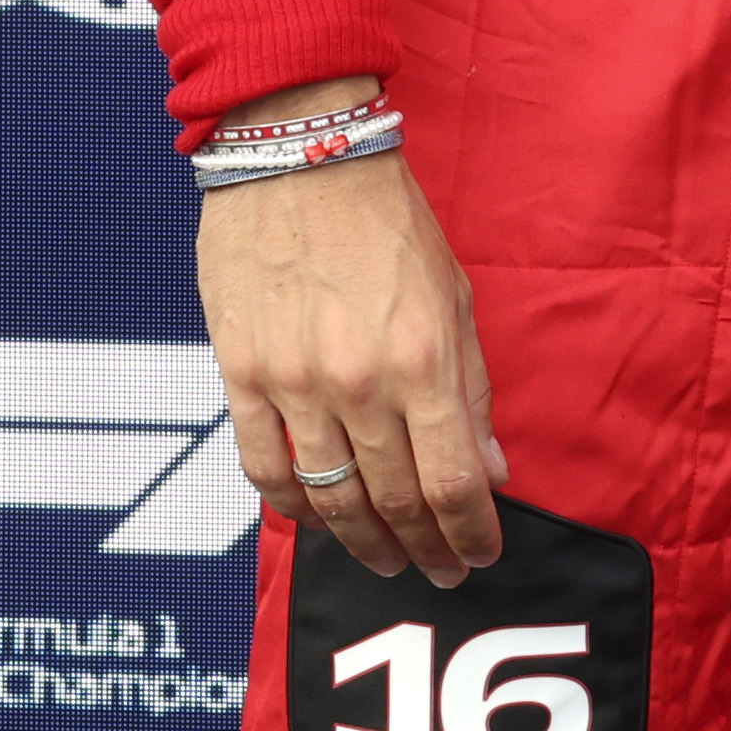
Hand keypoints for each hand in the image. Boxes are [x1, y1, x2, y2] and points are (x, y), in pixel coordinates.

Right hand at [196, 84, 506, 584]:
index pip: (452, 482)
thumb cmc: (387, 222)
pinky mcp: (241, 374)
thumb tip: (490, 469)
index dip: (469, 532)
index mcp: (423, 358)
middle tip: (437, 572)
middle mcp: (357, 381)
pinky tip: (316, 521)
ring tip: (384, 559)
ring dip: (360, 542)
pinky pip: (263, 467)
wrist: (298, 158)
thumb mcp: (455, 296)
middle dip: (422, 548)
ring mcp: (292, 383)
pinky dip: (291, 507)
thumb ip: (470, 390)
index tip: (480, 554)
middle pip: (393, 500)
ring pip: (328, 498)